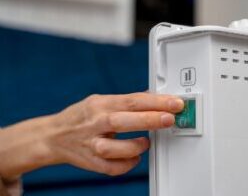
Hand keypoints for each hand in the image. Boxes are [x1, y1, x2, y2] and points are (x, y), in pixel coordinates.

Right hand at [46, 93, 183, 175]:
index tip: (174, 103)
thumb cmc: (81, 117)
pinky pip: (112, 168)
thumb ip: (125, 102)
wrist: (53, 136)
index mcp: (100, 104)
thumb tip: (153, 100)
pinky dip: (128, 164)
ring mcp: (91, 143)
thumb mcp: (100, 102)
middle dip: (151, 119)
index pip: (132, 100)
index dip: (156, 102)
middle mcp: (95, 122)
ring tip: (147, 142)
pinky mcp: (90, 161)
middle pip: (125, 120)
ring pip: (117, 148)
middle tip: (171, 118)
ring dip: (137, 146)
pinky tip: (134, 157)